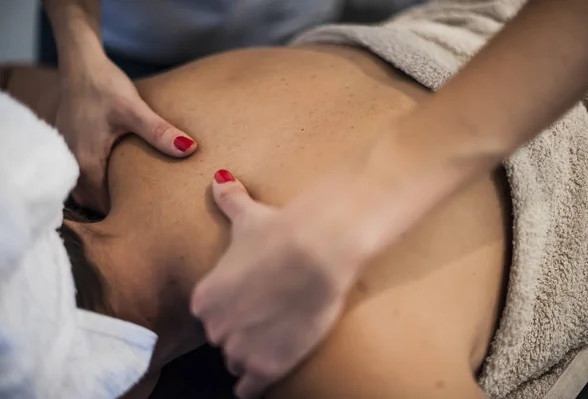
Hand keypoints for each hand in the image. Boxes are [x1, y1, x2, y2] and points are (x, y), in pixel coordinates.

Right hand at [56, 56, 196, 211]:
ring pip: (83, 189)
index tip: (145, 223)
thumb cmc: (105, 86)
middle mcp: (73, 162)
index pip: (101, 203)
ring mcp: (68, 154)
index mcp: (87, 161)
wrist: (81, 65)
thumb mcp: (135, 109)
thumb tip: (189, 149)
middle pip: (90, 200)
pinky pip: (81, 175)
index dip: (121, 215)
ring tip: (130, 201)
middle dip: (112, 210)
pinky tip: (116, 178)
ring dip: (102, 196)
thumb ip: (159, 132)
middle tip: (141, 217)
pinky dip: (95, 182)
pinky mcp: (71, 145)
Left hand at [191, 127, 462, 397]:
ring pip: (237, 361)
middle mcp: (215, 327)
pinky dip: (253, 385)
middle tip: (266, 316)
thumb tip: (219, 179)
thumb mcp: (248, 217)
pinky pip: (249, 387)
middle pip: (223, 338)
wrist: (315, 251)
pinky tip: (259, 381)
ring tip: (271, 341)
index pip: (211, 313)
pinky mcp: (267, 366)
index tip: (249, 301)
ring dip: (250, 354)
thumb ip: (229, 201)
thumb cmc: (279, 232)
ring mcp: (240, 349)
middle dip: (240, 330)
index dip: (232, 309)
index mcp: (205, 296)